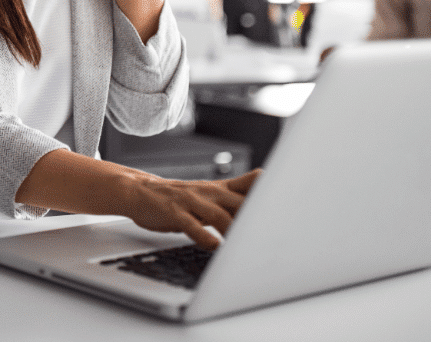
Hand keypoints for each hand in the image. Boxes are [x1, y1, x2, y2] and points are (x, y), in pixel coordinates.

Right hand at [119, 169, 261, 248]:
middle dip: (258, 217)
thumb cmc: (179, 197)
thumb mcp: (209, 192)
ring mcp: (191, 202)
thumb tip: (266, 188)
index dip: (271, 193)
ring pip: (219, 216)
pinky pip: (191, 225)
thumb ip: (236, 192)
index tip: (290, 205)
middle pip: (239, 203)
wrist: (140, 191)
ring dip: (234, 230)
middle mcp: (208, 193)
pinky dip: (204, 236)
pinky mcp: (174, 212)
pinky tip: (213, 246)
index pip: (251, 184)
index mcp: (220, 189)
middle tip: (275, 233)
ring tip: (246, 246)